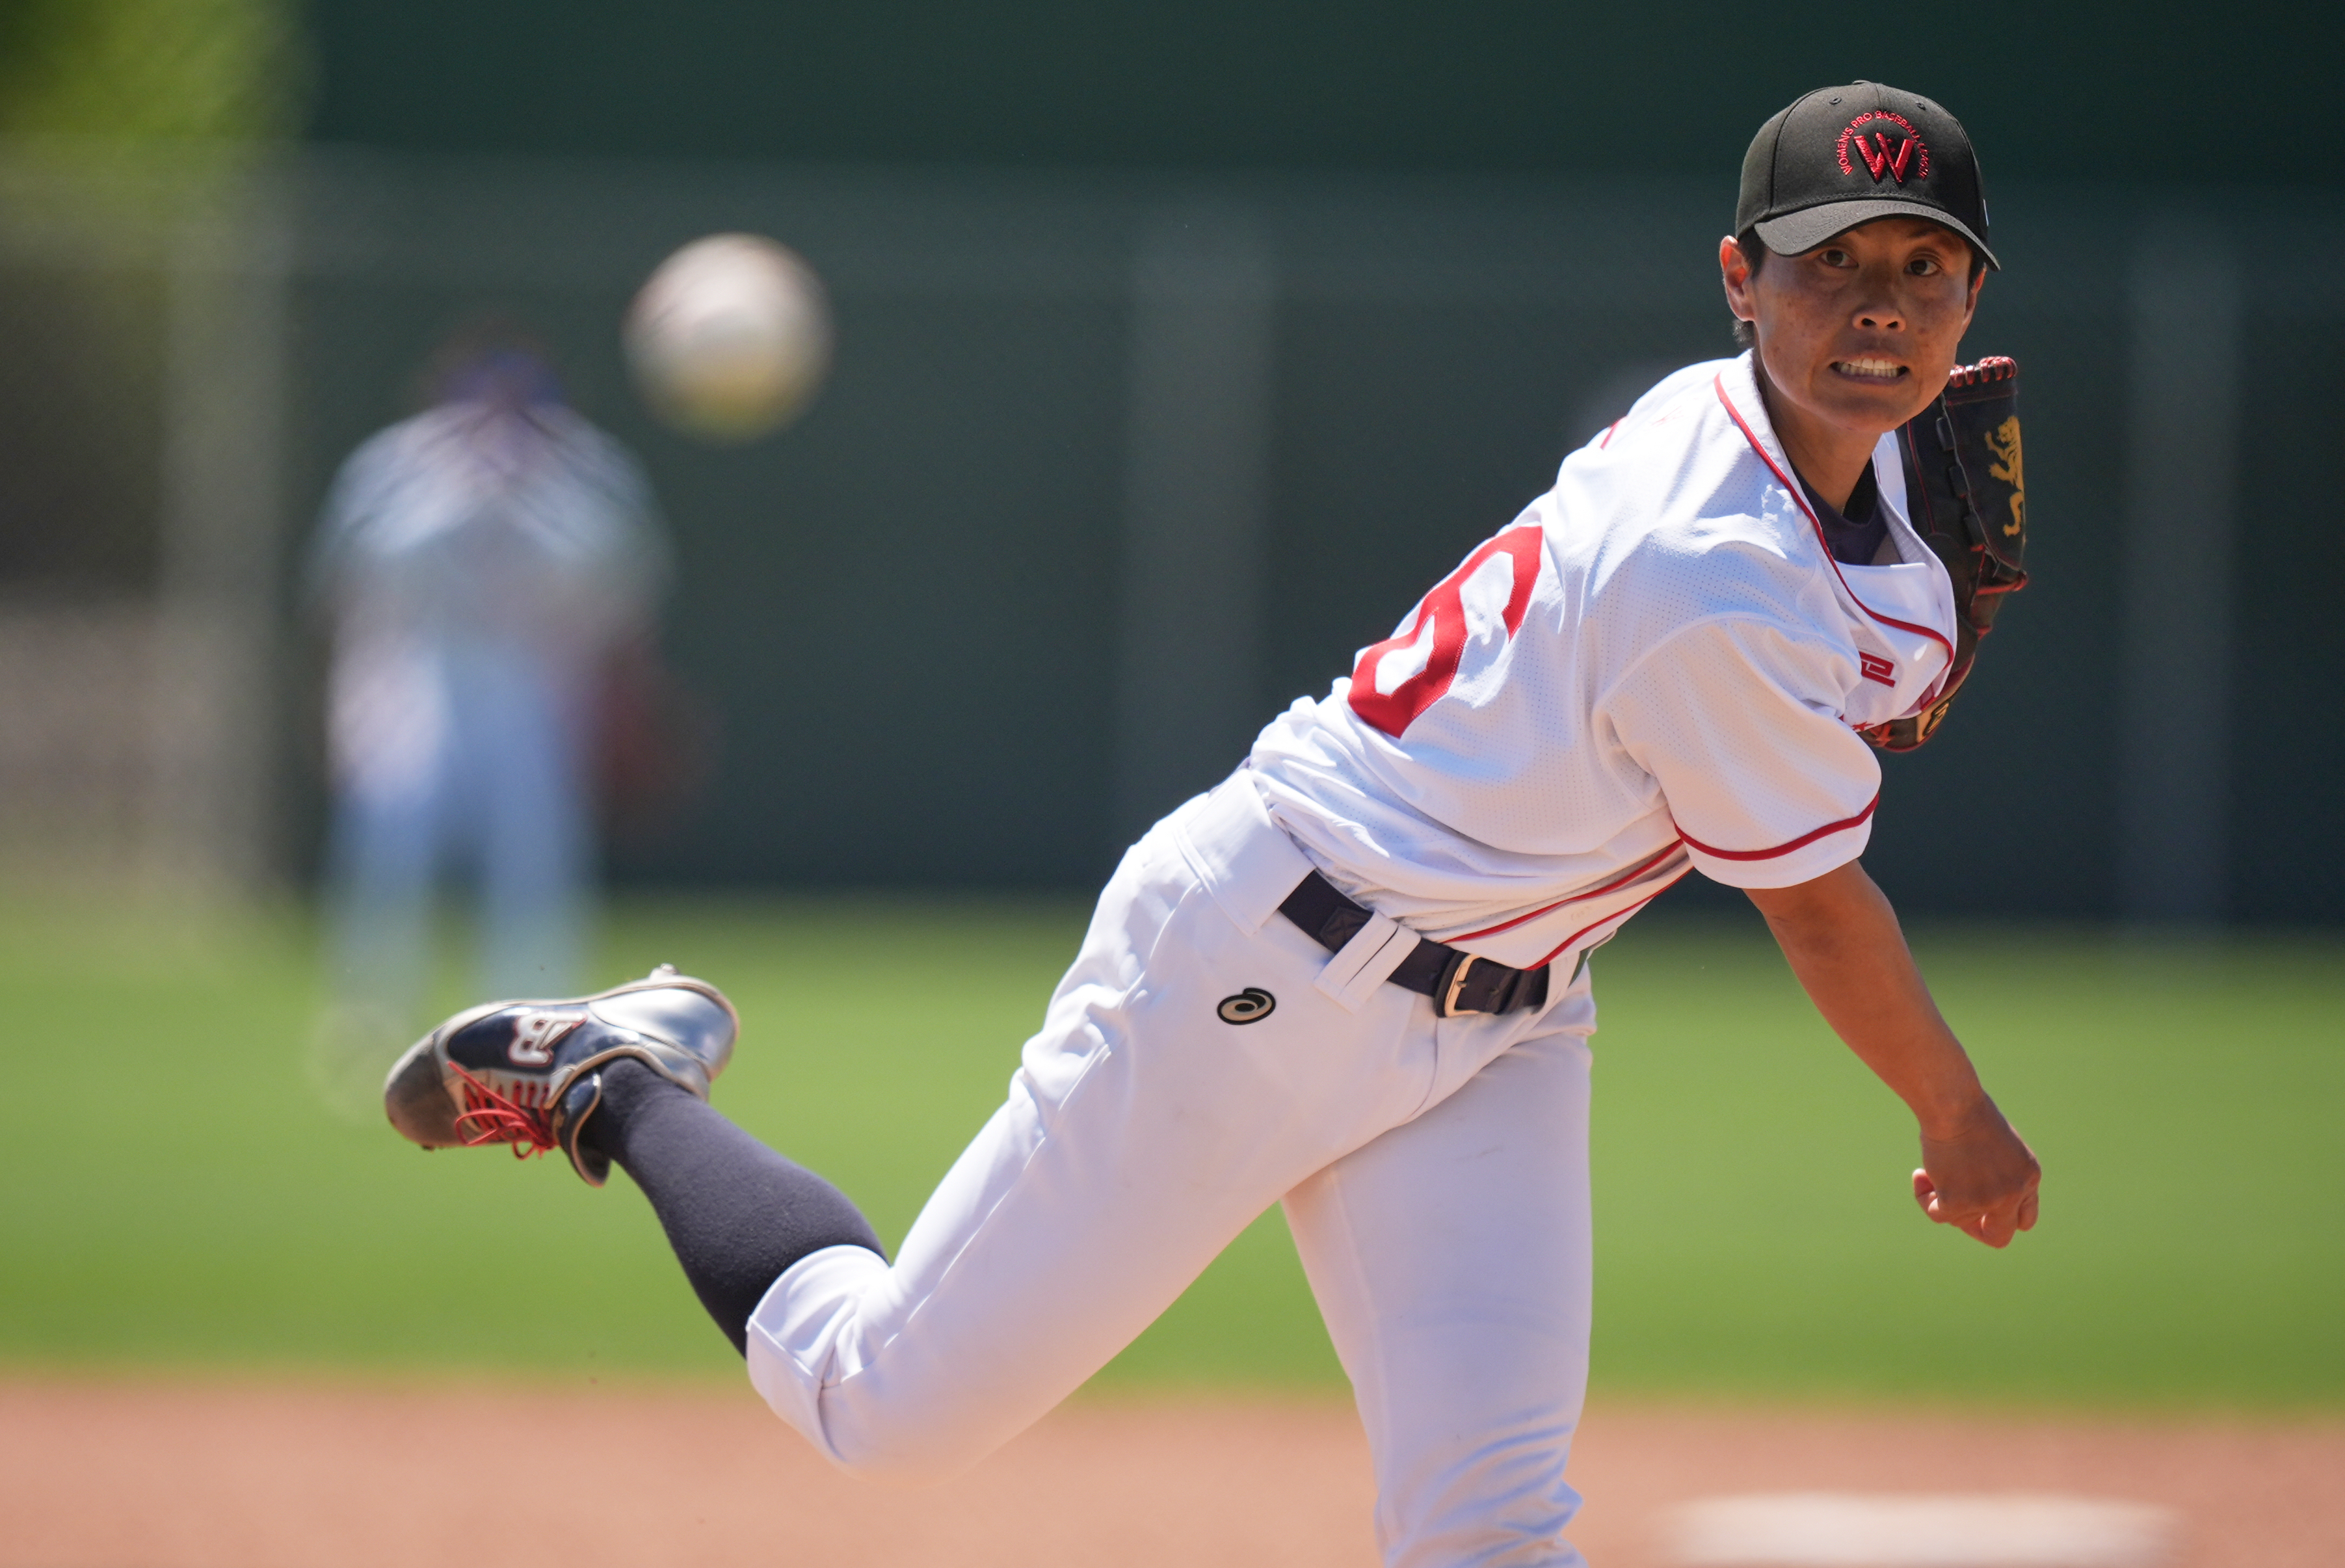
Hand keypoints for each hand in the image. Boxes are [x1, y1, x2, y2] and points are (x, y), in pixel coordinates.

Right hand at [1912, 1100, 2039, 1247]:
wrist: (1954, 1105)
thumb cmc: (1967, 1111)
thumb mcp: (1996, 1145)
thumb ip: (1996, 1172)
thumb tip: (1970, 1193)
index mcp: (2029, 1177)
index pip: (2024, 1218)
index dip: (1998, 1217)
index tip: (1977, 1207)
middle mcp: (2015, 1193)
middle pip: (1999, 1236)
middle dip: (1974, 1229)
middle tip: (1954, 1209)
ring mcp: (1990, 1201)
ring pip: (1960, 1220)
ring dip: (1941, 1199)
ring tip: (1928, 1170)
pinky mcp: (1960, 1203)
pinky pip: (1938, 1214)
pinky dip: (1924, 1198)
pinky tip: (1919, 1174)